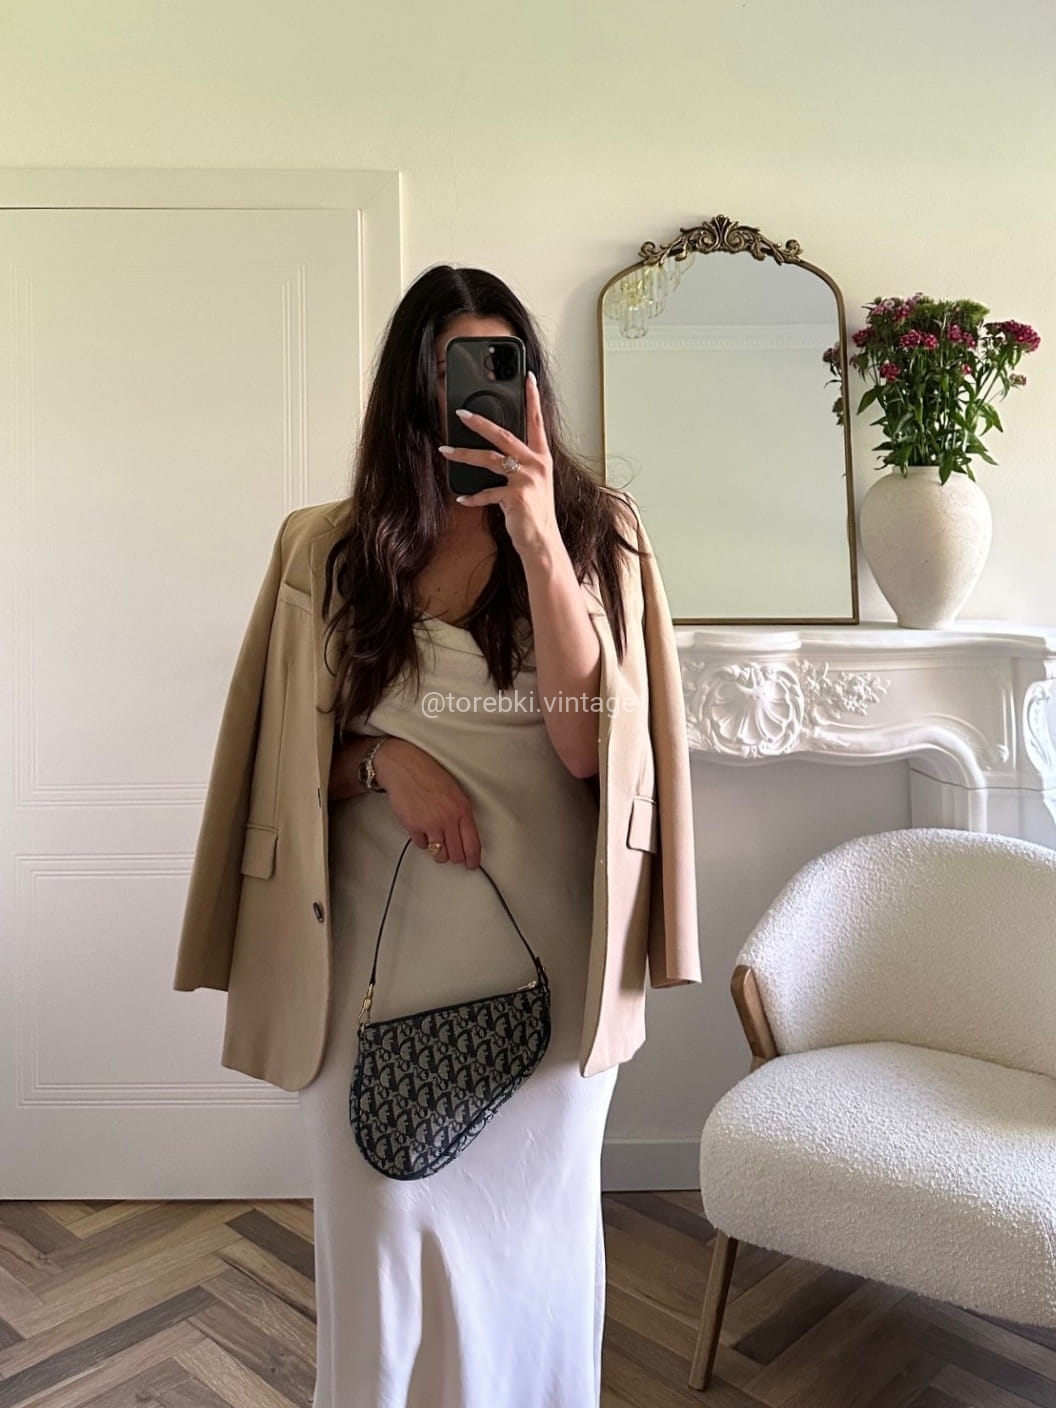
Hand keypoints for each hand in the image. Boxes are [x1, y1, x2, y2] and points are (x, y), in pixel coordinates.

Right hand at [374, 738, 481, 867]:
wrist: (405, 768)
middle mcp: (448, 819)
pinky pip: (422, 845)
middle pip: (456, 854)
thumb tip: (465, 838)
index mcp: (462, 810)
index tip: (471, 864)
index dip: (473, 859)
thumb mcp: (455, 793)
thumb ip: (461, 815)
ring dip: (438, 851)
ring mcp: (431, 824)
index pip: (472, 844)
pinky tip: (422, 829)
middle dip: (455, 857)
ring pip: (439, 854)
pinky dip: (423, 841)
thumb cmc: (429, 777)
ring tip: (436, 841)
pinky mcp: (414, 827)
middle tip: (452, 855)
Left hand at [438, 371, 558, 557]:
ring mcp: (527, 480)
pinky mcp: (515, 496)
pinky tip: (463, 498)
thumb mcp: (532, 484)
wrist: (542, 542)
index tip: (528, 378)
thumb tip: (496, 453)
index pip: (537, 422)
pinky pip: (487, 492)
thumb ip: (519, 465)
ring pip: (489, 459)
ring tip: (446, 451)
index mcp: (542, 457)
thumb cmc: (534, 513)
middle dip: (480, 422)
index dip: (533, 399)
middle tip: (460, 414)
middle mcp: (536, 464)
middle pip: (504, 435)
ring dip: (464, 455)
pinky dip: (473, 497)